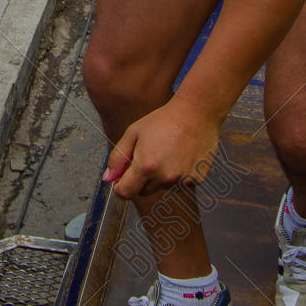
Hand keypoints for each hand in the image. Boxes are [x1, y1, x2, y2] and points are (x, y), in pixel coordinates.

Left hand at [102, 99, 221, 200]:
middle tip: (149, 156)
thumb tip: (108, 178)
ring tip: (168, 152)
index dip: (120, 187)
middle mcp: (164, 177)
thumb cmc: (164, 119)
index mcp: (146, 166)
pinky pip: (181, 183)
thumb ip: (118, 157)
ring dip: (161, 176)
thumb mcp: (134, 133)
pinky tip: (182, 155)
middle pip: (144, 191)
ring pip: (163, 187)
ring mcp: (182, 179)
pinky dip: (179, 174)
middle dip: (141, 179)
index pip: (125, 192)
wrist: (196, 112)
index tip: (122, 179)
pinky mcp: (197, 178)